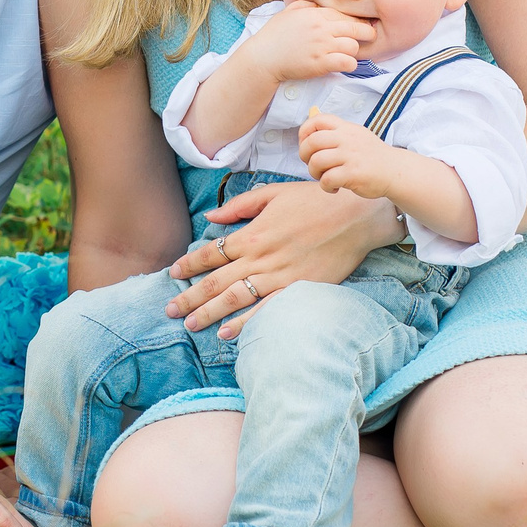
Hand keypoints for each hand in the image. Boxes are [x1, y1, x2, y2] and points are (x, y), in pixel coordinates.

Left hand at [166, 180, 407, 336]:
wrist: (356, 215)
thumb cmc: (315, 201)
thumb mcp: (274, 193)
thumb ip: (239, 206)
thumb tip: (210, 218)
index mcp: (253, 233)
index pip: (212, 252)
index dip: (190, 264)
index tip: (173, 275)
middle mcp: (261, 258)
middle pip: (217, 280)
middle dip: (191, 296)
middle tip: (170, 310)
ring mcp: (279, 276)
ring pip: (236, 298)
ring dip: (210, 313)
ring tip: (190, 324)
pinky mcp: (299, 289)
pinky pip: (266, 309)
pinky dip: (246, 323)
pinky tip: (228, 333)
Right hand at [243, 3, 374, 84]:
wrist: (262, 58)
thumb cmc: (273, 36)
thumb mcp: (287, 13)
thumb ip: (305, 6)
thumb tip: (317, 5)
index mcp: (315, 14)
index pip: (345, 15)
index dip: (356, 21)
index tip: (360, 26)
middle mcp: (321, 28)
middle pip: (356, 28)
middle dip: (366, 33)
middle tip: (369, 37)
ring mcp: (321, 46)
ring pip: (353, 46)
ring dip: (354, 51)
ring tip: (349, 53)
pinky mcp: (320, 63)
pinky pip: (347, 62)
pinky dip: (350, 64)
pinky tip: (344, 64)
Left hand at [298, 108, 394, 197]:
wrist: (395, 171)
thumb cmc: (371, 155)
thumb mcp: (355, 135)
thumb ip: (334, 129)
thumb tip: (312, 114)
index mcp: (346, 128)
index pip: (317, 120)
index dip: (304, 132)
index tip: (306, 145)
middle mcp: (347, 139)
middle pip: (312, 142)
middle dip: (304, 155)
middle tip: (313, 165)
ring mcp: (351, 156)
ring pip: (316, 161)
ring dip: (314, 173)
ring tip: (324, 177)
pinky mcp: (354, 173)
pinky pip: (327, 179)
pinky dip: (326, 186)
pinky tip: (334, 187)